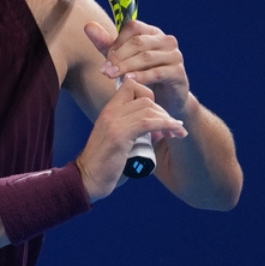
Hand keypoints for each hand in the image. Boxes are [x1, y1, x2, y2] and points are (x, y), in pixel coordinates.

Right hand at [76, 76, 186, 201]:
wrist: (87, 179)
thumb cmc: (105, 165)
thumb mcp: (120, 142)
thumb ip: (136, 132)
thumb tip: (159, 131)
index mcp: (108, 111)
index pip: (131, 86)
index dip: (150, 95)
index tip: (160, 113)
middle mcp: (110, 112)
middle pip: (145, 97)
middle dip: (164, 111)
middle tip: (174, 127)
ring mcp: (113, 122)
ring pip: (148, 108)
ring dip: (168, 119)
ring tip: (177, 132)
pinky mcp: (119, 135)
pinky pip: (147, 122)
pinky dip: (166, 125)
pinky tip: (174, 132)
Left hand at [84, 19, 189, 116]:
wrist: (164, 99)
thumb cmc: (141, 75)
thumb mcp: (121, 58)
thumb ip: (106, 44)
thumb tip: (88, 26)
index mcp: (152, 32)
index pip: (133, 27)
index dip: (118, 41)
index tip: (106, 57)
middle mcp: (166, 40)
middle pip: (138, 42)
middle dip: (118, 56)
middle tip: (104, 70)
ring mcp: (174, 55)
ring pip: (146, 57)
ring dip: (126, 67)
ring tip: (111, 76)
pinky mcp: (178, 73)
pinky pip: (158, 72)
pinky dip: (142, 76)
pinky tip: (129, 81)